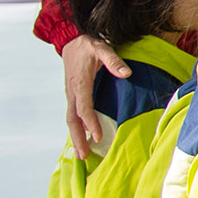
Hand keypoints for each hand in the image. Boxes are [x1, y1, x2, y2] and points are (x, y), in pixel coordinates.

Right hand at [63, 33, 130, 158]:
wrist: (70, 40)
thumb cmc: (88, 45)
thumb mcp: (102, 48)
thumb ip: (114, 61)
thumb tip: (127, 73)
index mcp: (80, 83)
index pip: (84, 108)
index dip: (90, 124)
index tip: (98, 137)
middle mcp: (72, 92)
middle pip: (72, 120)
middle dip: (77, 139)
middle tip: (84, 156)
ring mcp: (70, 94)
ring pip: (70, 119)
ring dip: (75, 137)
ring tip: (82, 154)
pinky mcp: (72, 94)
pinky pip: (73, 114)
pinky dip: (76, 128)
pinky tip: (82, 137)